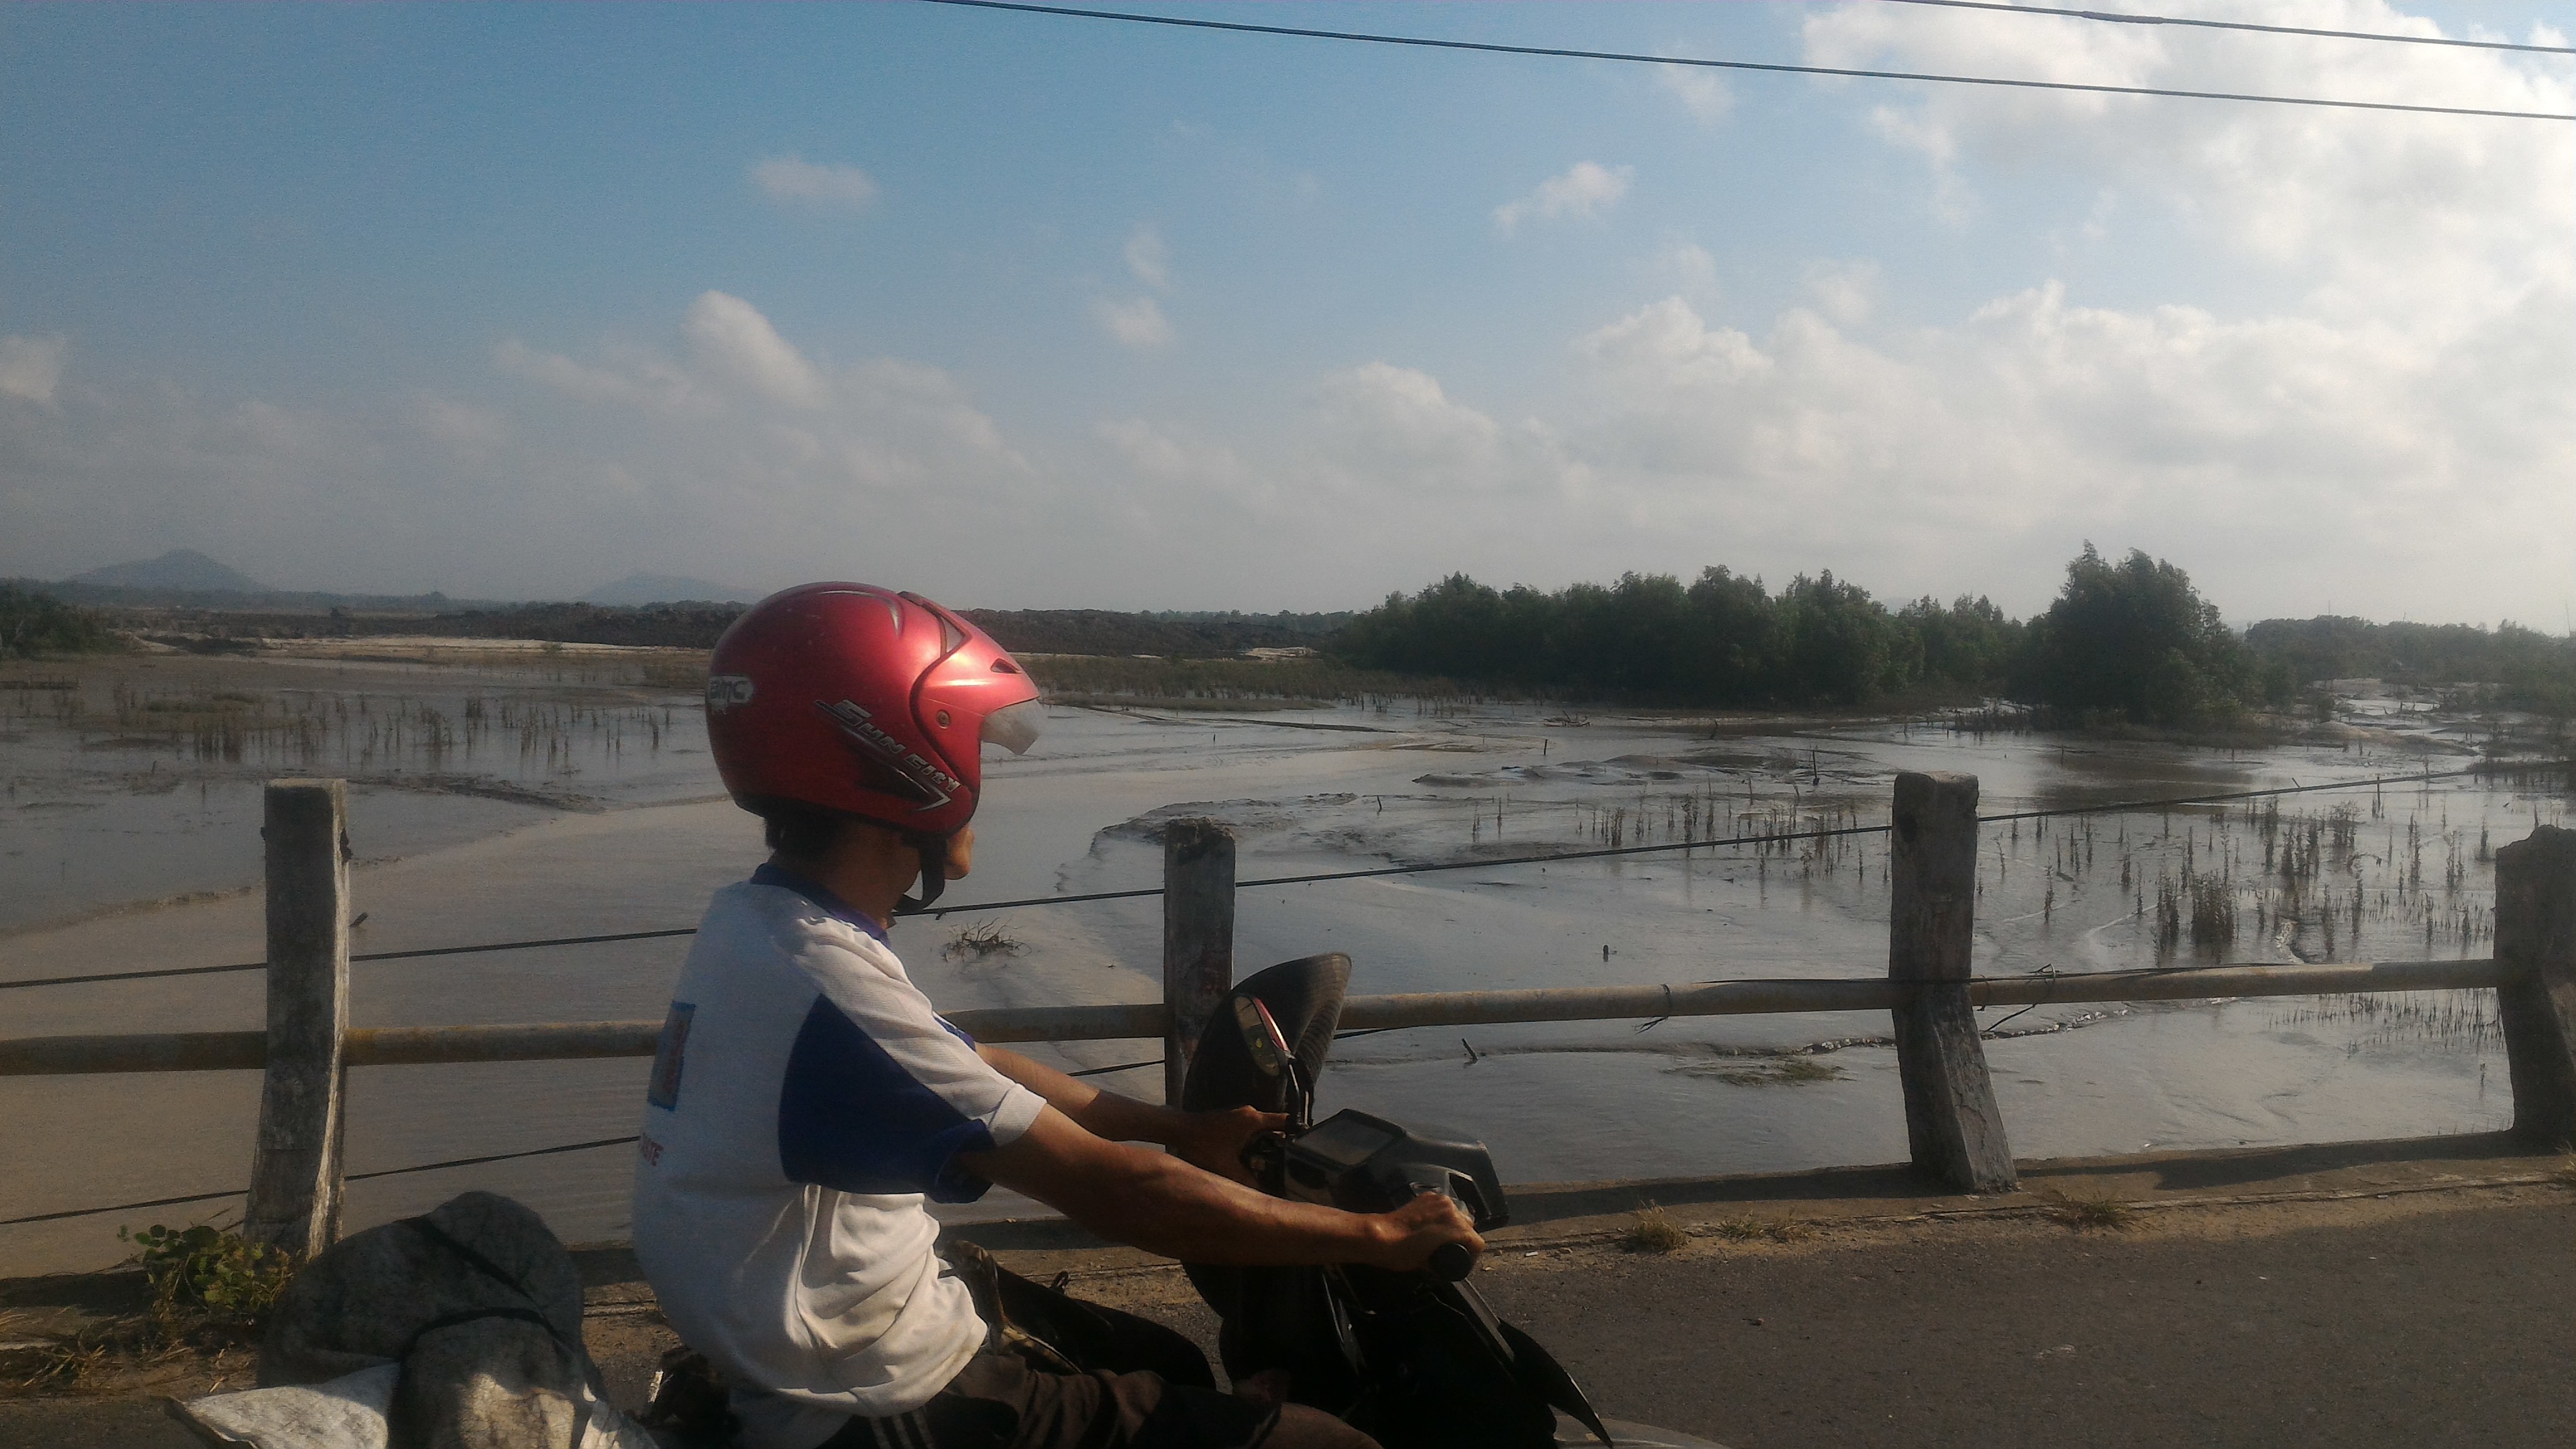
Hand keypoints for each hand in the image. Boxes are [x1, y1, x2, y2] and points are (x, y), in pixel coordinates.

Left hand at [1167, 1105, 1287, 1185]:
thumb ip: (1248, 1182)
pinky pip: (1252, 1130)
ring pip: (1263, 1130)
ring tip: (1275, 1164)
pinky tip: (1255, 1158)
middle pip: (1276, 1128)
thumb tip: (1266, 1196)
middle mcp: (1251, 1113)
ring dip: (1268, 1144)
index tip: (1306, 1148)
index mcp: (1254, 1120)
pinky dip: (1256, 1142)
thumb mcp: (1226, 1168)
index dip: (1298, 1133)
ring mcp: (1241, 1115)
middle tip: (1291, 1163)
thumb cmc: (1203, 1146)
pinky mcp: (1232, 1120)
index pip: (1286, 1121)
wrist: (1178, 1130)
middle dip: (1283, 1145)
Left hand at [1368, 1191, 1482, 1273]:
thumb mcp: (1428, 1264)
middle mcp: (1450, 1209)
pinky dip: (1442, 1214)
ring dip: (1454, 1225)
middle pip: (1469, 1226)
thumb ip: (1443, 1263)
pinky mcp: (1427, 1196)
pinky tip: (1433, 1224)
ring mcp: (1438, 1200)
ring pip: (1458, 1214)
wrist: (1379, 1236)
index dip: (1473, 1255)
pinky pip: (1443, 1206)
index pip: (1477, 1242)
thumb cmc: (1402, 1253)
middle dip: (1463, 1238)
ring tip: (1442, 1237)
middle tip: (1452, 1250)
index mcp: (1455, 1227)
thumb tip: (1445, 1266)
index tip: (1464, 1261)